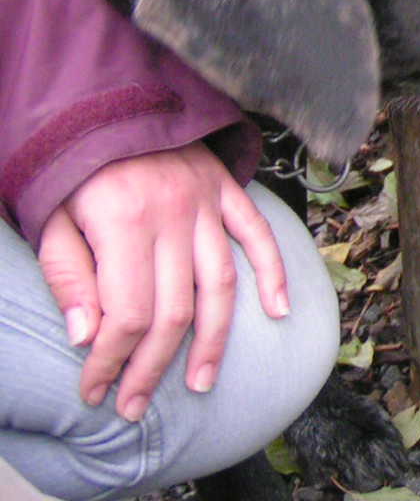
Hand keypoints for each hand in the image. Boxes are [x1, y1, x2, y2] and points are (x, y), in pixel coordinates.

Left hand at [34, 142, 289, 421]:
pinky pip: (258, 235)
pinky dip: (273, 273)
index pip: (126, 313)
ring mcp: (206, 204)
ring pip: (220, 286)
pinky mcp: (227, 191)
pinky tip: (278, 311)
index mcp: (123, 224)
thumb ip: (68, 276)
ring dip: (214, 342)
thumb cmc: (76, 170)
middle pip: (173, 311)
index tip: (96, 390)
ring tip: (203, 383)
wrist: (112, 103)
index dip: (113, 360)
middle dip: (153, 367)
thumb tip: (86, 337)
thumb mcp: (51, 219)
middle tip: (136, 405)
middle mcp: (172, 216)